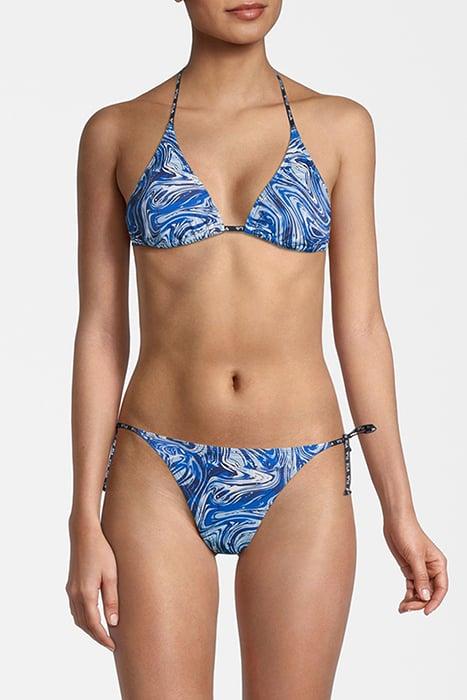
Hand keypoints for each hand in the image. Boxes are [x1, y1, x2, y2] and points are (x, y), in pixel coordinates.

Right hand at [66, 518, 118, 649]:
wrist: (84, 534)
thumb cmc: (101, 551)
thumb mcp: (111, 575)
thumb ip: (112, 599)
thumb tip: (113, 622)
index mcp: (85, 594)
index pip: (94, 624)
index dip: (103, 638)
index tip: (113, 646)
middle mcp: (75, 595)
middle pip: (84, 624)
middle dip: (96, 636)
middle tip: (110, 644)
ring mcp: (71, 590)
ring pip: (78, 618)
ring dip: (89, 628)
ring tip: (104, 633)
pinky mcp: (71, 585)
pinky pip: (76, 609)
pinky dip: (84, 618)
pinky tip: (93, 617)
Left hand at [383, 512, 447, 614]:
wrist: (395, 521)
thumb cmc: (408, 532)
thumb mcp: (415, 556)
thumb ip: (420, 577)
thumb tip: (426, 596)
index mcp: (439, 564)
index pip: (441, 588)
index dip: (435, 601)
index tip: (426, 611)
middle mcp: (431, 569)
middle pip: (430, 593)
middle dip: (420, 602)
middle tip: (408, 607)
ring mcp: (420, 570)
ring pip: (420, 592)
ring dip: (413, 601)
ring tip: (403, 608)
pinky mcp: (409, 569)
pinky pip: (412, 587)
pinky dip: (408, 595)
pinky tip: (402, 603)